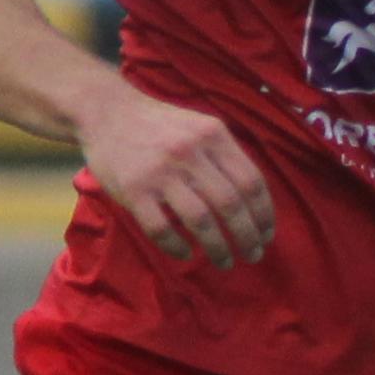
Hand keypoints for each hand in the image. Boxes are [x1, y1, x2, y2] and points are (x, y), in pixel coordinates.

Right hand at [72, 77, 277, 267]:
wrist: (107, 112)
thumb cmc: (161, 125)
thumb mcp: (201, 126)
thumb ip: (226, 155)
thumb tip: (254, 200)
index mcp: (214, 136)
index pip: (251, 181)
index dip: (264, 214)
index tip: (267, 235)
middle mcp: (190, 153)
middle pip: (230, 204)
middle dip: (247, 236)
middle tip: (253, 256)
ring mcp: (160, 172)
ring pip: (201, 220)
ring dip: (218, 248)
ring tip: (225, 262)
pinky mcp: (133, 191)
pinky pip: (161, 228)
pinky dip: (177, 247)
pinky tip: (187, 254)